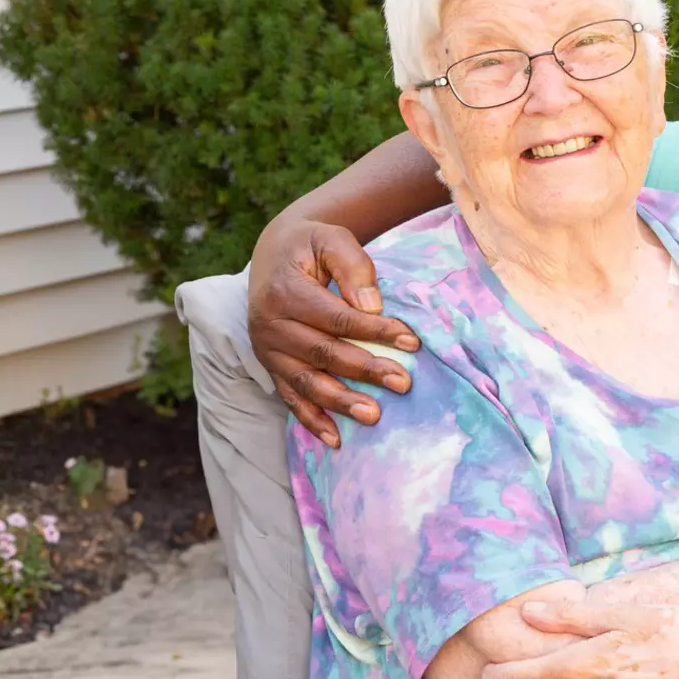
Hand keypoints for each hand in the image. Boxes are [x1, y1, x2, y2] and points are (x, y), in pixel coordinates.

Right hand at [249, 215, 419, 446]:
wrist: (274, 252)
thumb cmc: (311, 245)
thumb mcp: (332, 238)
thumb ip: (353, 267)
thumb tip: (372, 307)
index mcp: (285, 292)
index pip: (336, 318)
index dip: (374, 332)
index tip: (411, 342)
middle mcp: (269, 324)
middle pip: (323, 352)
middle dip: (365, 369)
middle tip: (403, 383)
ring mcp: (267, 349)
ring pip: (305, 381)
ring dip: (339, 401)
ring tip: (373, 415)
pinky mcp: (270, 365)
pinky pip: (289, 396)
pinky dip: (310, 420)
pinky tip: (335, 440)